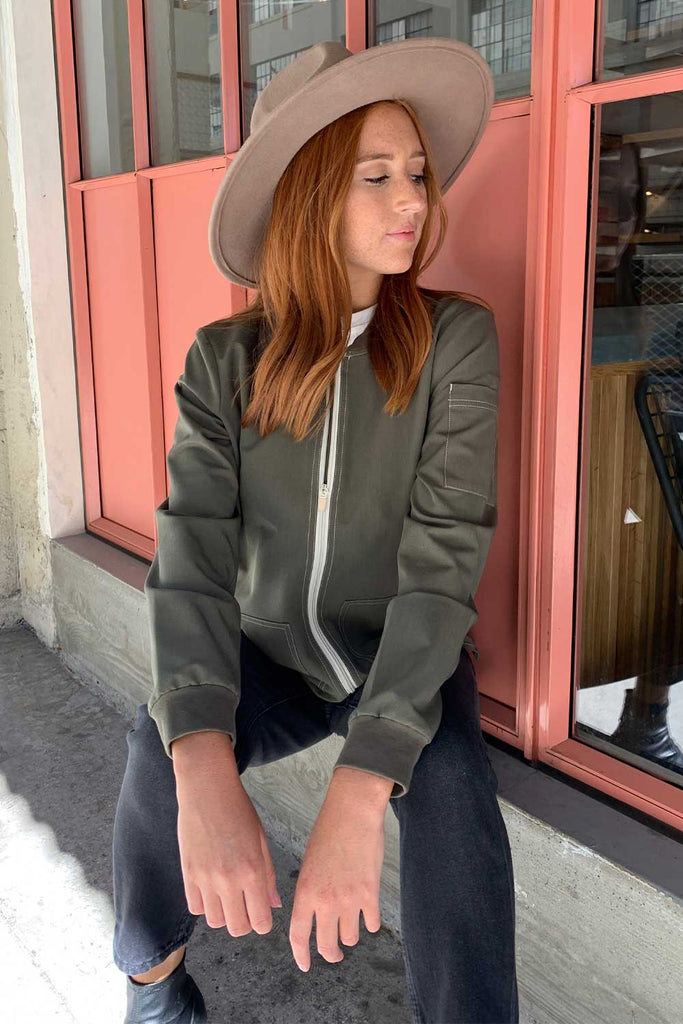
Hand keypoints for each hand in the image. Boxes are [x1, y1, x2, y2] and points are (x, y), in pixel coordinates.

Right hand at [172, 733, 281, 936]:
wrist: (207, 790)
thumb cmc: (239, 810)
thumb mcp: (261, 840)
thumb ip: (268, 875)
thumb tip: (274, 904)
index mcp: (252, 871)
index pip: (260, 921)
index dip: (263, 923)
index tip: (262, 914)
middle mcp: (228, 880)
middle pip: (237, 928)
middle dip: (245, 923)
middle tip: (246, 907)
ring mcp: (205, 879)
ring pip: (215, 922)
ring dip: (224, 915)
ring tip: (228, 896)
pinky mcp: (188, 874)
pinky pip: (195, 908)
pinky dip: (205, 905)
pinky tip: (211, 889)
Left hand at [288, 770, 389, 970]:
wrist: (352, 813)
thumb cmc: (328, 831)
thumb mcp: (308, 862)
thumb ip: (308, 890)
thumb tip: (310, 912)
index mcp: (305, 892)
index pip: (298, 935)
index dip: (301, 955)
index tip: (305, 965)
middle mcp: (325, 901)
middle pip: (326, 945)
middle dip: (330, 954)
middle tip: (334, 954)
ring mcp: (349, 900)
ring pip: (350, 937)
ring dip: (350, 935)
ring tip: (351, 925)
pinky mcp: (371, 894)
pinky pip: (371, 924)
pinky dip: (369, 923)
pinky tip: (368, 916)